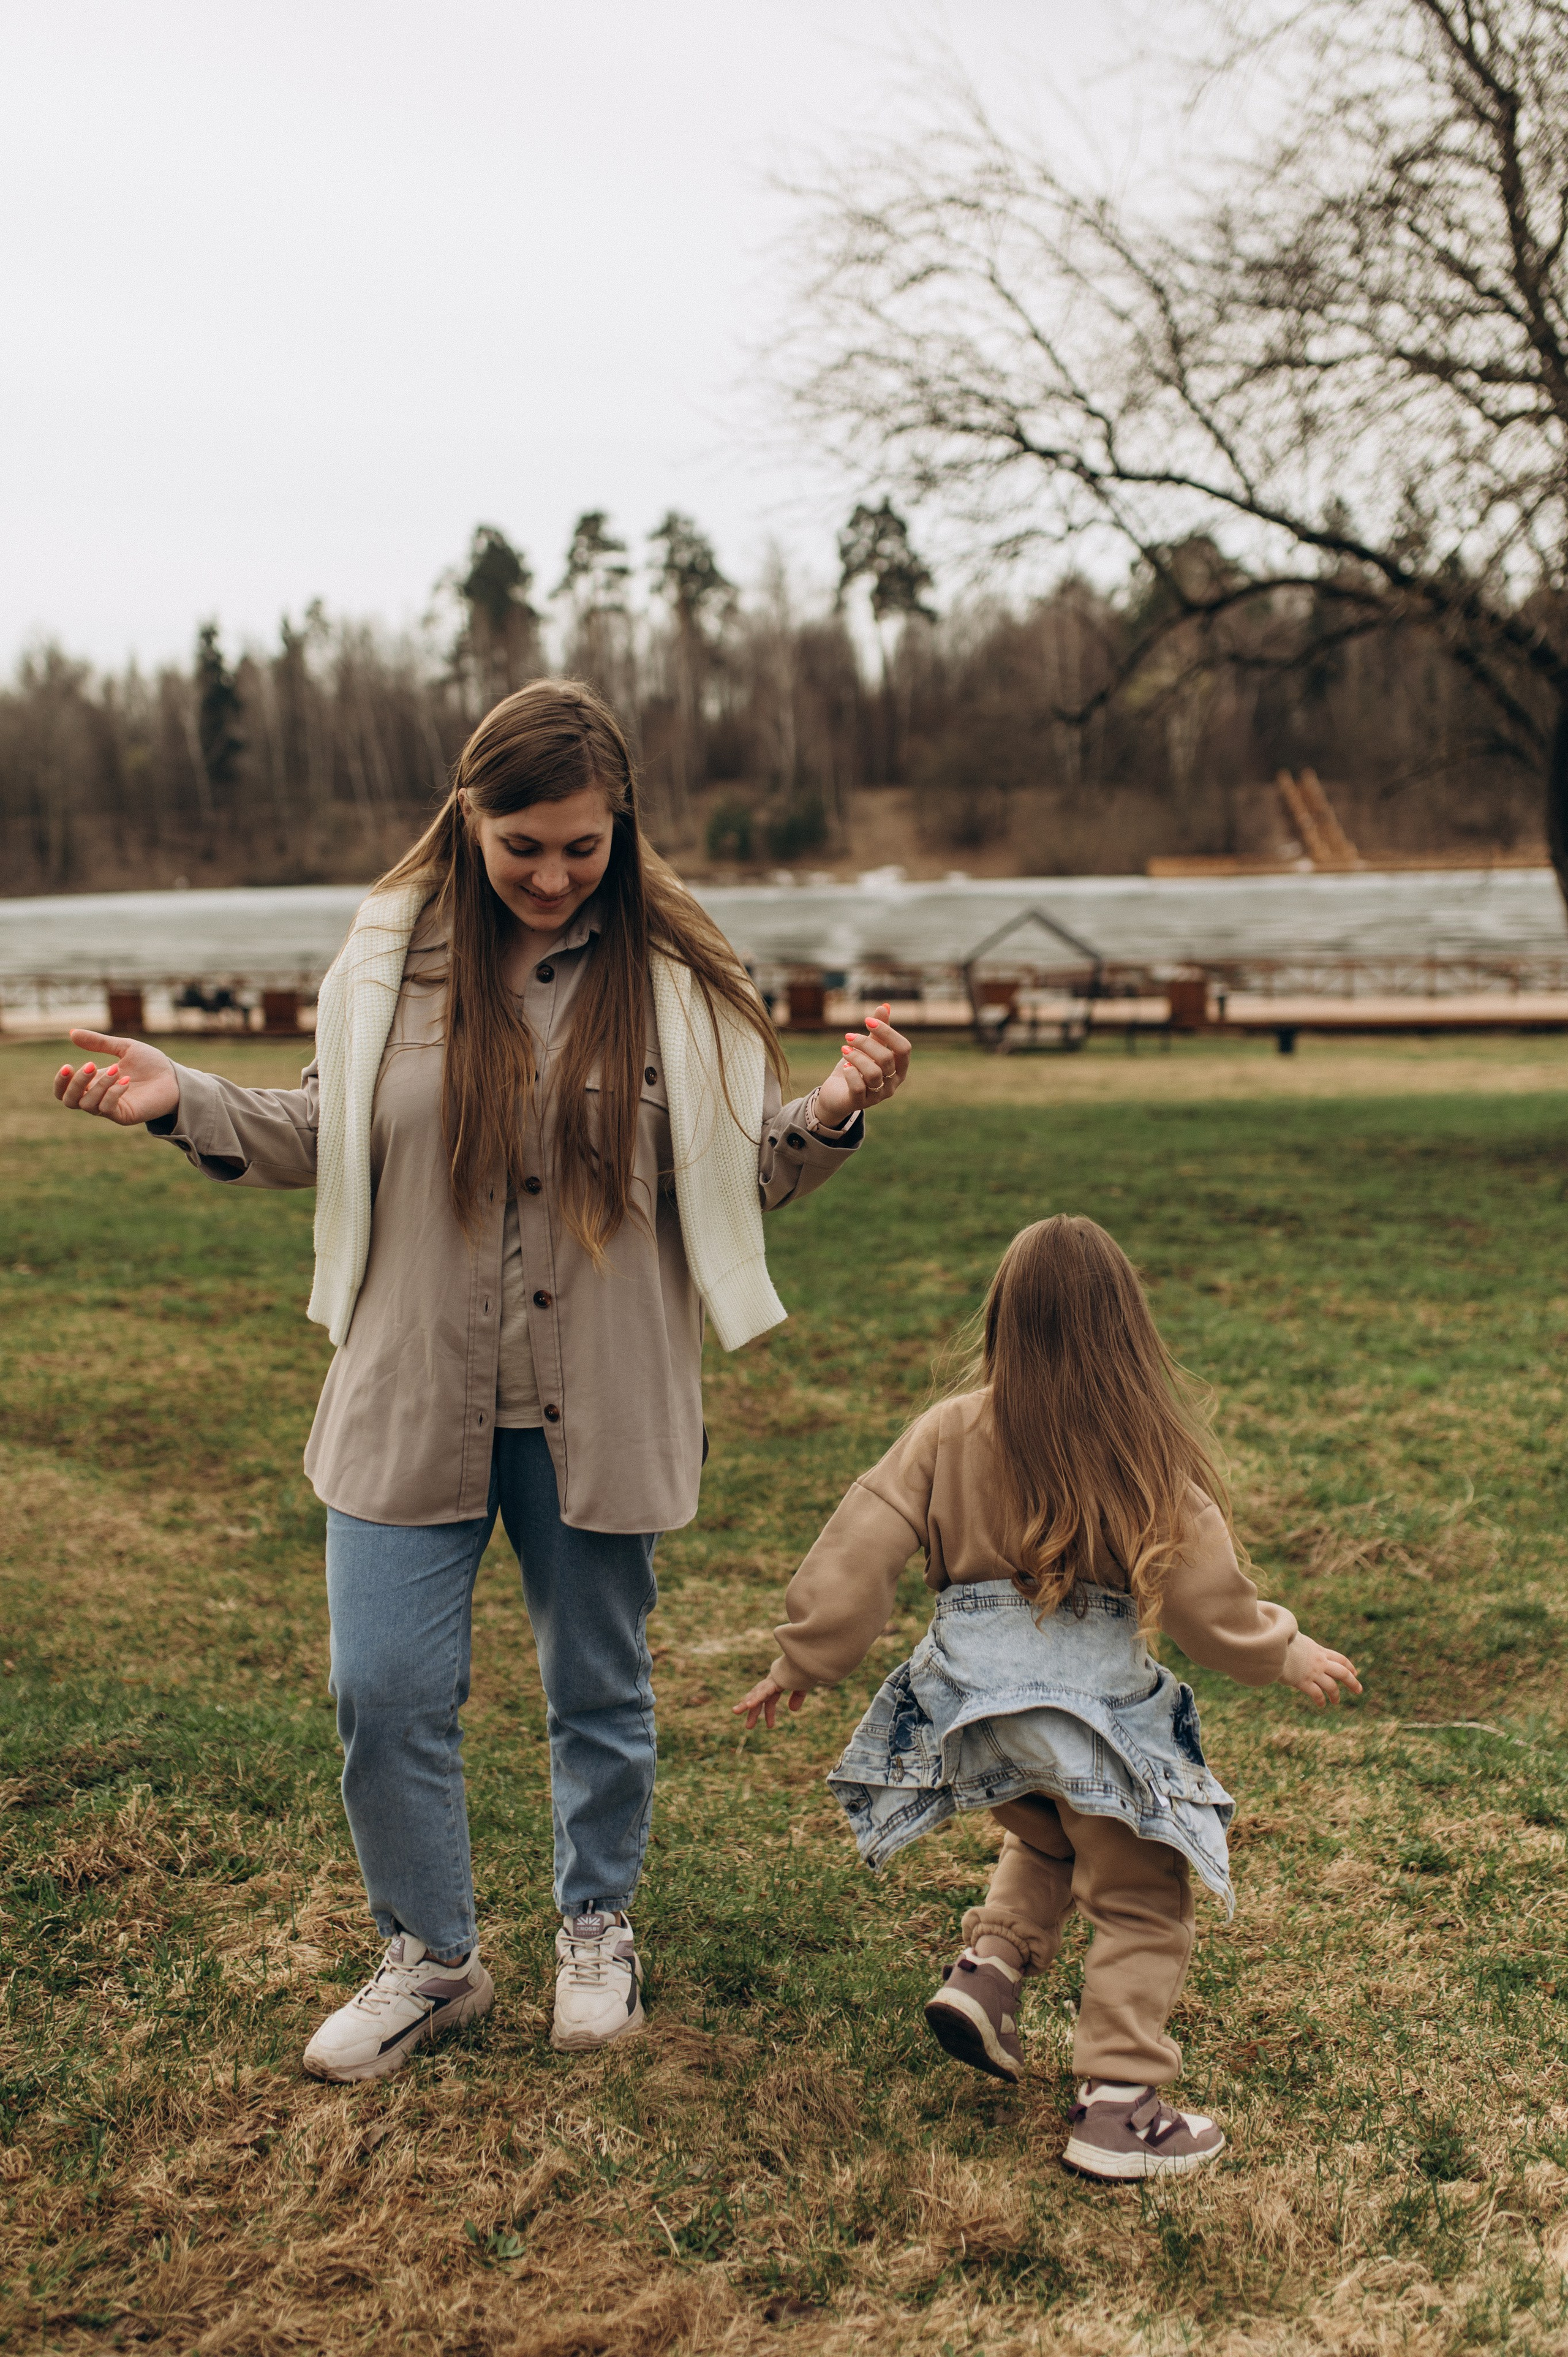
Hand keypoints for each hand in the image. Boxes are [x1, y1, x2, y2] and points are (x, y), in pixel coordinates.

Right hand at [53, 1029, 178, 1126]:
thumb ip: (99, 1042)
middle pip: (69, 1101)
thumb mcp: (123, 1048)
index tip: (67, 1066)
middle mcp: (98, 1098)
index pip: (64, 1091)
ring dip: (99, 1084)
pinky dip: (112, 1093)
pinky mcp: (124, 1116)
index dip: (60, 1082)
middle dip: (75, 1083)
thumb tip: (71, 1032)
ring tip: (116, 1070)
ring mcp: (110, 1109)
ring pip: (88, 1104)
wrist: (176, 1078)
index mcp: (94, 1083)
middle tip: (90, 1064)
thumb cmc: (151, 1064)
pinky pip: (107, 1109)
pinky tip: (126, 1081)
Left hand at [733, 1673, 805, 1730]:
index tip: (770, 1726)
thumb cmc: (807, 1668)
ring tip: (736, 1712)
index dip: (769, 1712)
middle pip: (759, 1697)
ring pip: (757, 1693)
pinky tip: (748, 1705)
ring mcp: (773, 1679)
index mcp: (778, 1682)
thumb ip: (797, 1697)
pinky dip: (756, 1698)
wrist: (811, 1658)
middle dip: (753, 1710)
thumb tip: (792, 1710)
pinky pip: (764, 1691)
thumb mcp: (803, 1686)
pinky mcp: (775, 1679)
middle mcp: (772, 1680)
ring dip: (747, 1703)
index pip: (770, 1699)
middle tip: (748, 1726)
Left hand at [812, 1002, 910, 1127]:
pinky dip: (850, 1074)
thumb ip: (878, 1031)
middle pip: (886, 1059)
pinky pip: (858, 1087)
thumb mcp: (867, 1048)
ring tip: (844, 1049)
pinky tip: (844, 1067)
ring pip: (873, 1073)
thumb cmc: (856, 1068)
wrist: (836, 1093)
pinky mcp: (860, 1103)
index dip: (887, 1032)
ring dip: (856, 1057)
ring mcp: (878, 1095)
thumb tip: (884, 1006)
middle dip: (865, 1043)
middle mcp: (892, 1083)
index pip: (903, 1048)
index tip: (867, 1020)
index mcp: (899, 1068)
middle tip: (848, 1036)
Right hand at [1281, 1633, 1362, 1708]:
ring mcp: (1313, 1673)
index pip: (1340, 1659)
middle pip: (1343, 1673)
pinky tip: (1321, 1704)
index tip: (1355, 1673)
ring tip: (1336, 1701)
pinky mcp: (1303, 1682)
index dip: (1350, 1666)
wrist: (1272, 1645)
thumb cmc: (1280, 1640)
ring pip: (1332, 1686)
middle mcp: (1320, 1662)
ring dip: (1335, 1695)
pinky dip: (1320, 1700)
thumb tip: (1298, 1643)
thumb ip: (1303, 1645)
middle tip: (1359, 1690)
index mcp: (1319, 1651)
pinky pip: (1317, 1694)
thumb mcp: (1297, 1638)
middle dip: (1352, 1682)